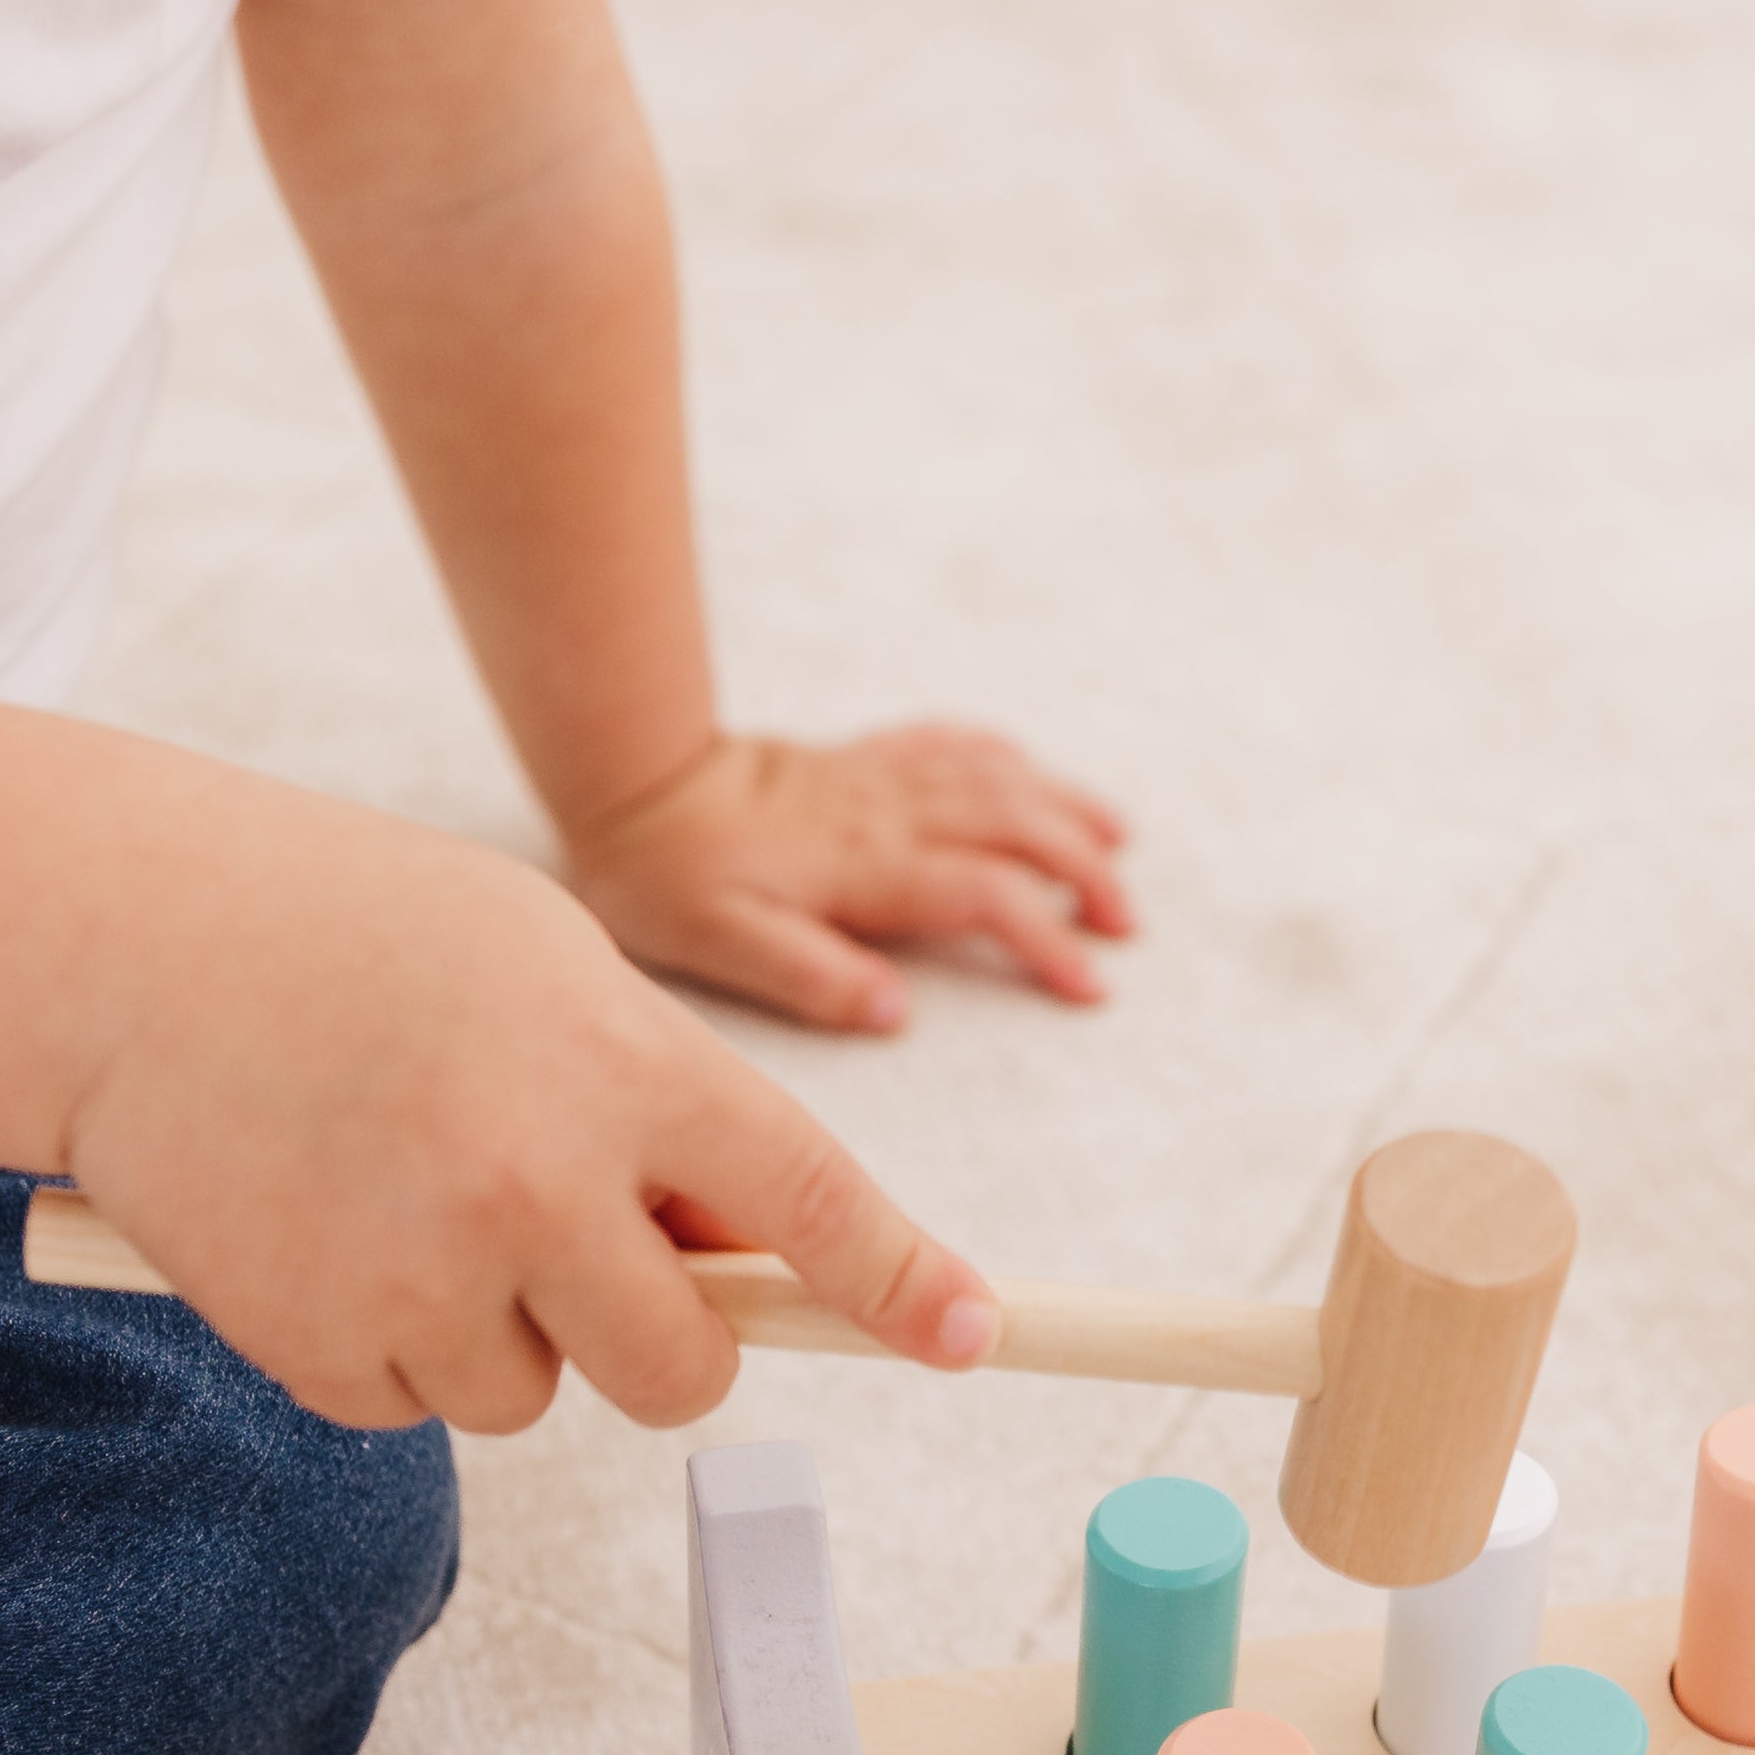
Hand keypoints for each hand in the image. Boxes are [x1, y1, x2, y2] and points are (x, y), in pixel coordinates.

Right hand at [59, 837, 995, 1431]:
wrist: (133, 949)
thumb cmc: (368, 945)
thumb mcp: (555, 973)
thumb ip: (664, 1108)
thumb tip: (757, 1257)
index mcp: (622, 1068)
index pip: (810, 1204)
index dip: (900, 1284)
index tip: (971, 1332)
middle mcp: (537, 1183)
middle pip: (685, 1368)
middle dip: (665, 1338)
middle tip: (590, 1252)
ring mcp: (424, 1274)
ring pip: (538, 1396)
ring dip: (502, 1328)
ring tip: (405, 1189)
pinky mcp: (321, 1345)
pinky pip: (417, 1406)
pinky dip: (390, 1343)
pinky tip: (330, 1227)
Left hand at [561, 724, 1134, 1030]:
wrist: (631, 780)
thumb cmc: (667, 875)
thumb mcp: (722, 947)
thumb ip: (812, 977)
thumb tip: (894, 1011)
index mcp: (868, 868)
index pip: (987, 898)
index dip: (1048, 941)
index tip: (1089, 987)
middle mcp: (890, 814)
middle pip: (1018, 829)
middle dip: (1085, 872)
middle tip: (1123, 926)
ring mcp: (880, 778)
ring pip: (1001, 780)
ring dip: (1067, 811)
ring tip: (1118, 846)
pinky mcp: (861, 759)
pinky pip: (953, 743)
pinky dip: (1007, 759)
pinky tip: (1032, 775)